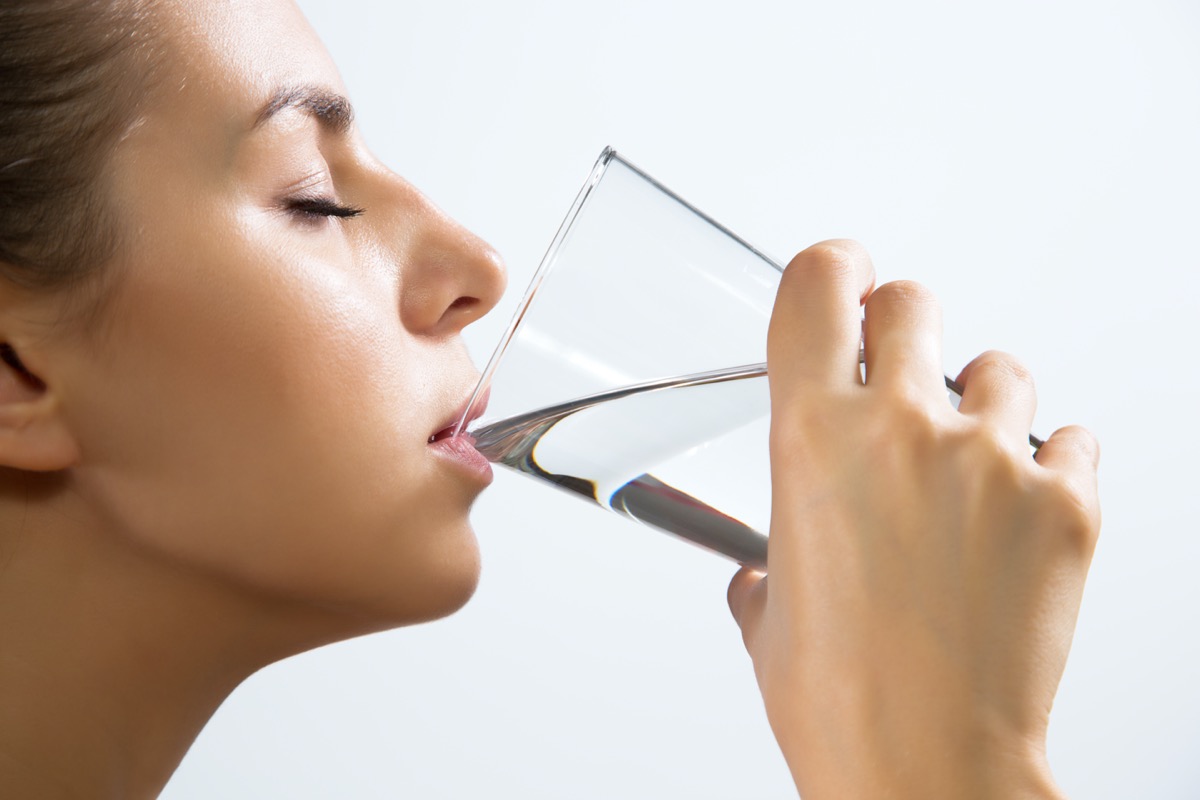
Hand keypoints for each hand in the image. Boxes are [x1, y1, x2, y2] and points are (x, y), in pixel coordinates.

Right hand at [727, 241, 1099, 798]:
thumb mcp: (769, 613)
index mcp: (809, 437)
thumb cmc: (838, 696)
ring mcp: (992, 459)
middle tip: (901, 381)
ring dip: (980, 403)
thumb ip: (765, 566)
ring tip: (969, 471)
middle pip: (914, 301)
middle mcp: (900, 427)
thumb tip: (764, 575)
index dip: (834, 270)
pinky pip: (1073, 442)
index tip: (843, 280)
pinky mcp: (1066, 504)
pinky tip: (1021, 515)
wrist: (925, 764)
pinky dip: (1050, 466)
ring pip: (1001, 368)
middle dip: (903, 329)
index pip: (820, 284)